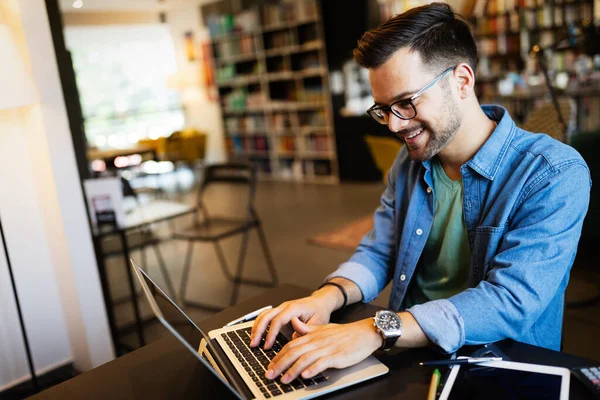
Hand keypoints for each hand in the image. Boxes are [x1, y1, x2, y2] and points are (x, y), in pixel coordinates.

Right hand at [250, 290, 337, 348]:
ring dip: (256, 327)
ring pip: (263, 314)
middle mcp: (285, 306)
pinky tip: (256, 333)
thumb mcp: (317, 323)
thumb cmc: (320, 311)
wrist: (320, 302)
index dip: (271, 334)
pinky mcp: (279, 310)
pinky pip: (265, 315)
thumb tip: (292, 340)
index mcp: (294, 308)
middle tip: (254, 344)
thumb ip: (305, 331)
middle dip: (258, 331)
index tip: (267, 346)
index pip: (278, 320)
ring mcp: (281, 307)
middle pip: (266, 316)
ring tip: (252, 341)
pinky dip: (259, 324)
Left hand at [265, 317, 381, 383]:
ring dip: (293, 370)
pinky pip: (322, 363)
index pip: (290, 345)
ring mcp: (327, 348)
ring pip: (305, 359)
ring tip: (284, 380)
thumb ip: (307, 329)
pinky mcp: (337, 355)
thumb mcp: (323, 328)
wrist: (364, 332)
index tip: (270, 366)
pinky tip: (305, 376)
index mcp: (312, 335)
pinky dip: (313, 369)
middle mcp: (317, 341)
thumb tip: (294, 323)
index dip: (278, 356)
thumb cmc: (345, 333)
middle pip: (294, 352)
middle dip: (280, 364)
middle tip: (269, 375)